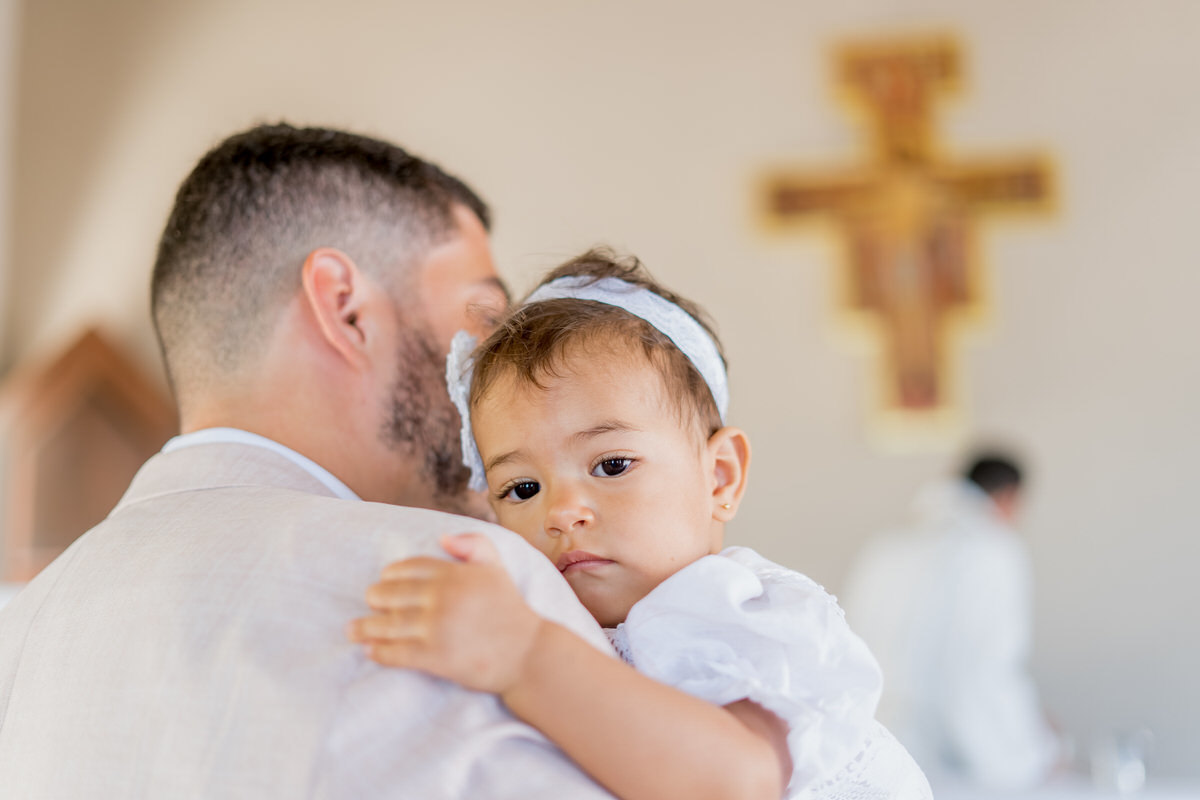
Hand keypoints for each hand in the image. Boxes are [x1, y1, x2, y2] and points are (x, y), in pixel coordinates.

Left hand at [346, 533, 543, 693]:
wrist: (527, 653)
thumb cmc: (510, 610)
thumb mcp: (496, 568)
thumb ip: (473, 544)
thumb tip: (442, 538)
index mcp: (453, 573)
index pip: (409, 567)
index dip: (390, 574)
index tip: (384, 581)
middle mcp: (442, 597)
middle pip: (391, 594)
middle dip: (375, 599)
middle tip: (369, 603)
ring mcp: (436, 627)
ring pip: (388, 624)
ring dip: (365, 627)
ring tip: (353, 630)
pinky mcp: (435, 657)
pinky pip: (397, 652)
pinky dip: (379, 652)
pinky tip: (370, 652)